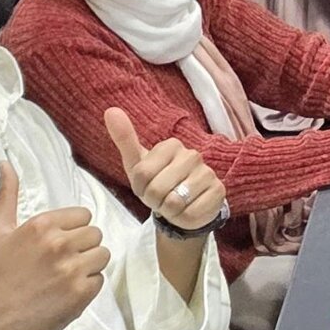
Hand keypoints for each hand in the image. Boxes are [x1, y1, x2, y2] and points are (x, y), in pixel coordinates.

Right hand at [0, 163, 107, 329]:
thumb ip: (6, 196)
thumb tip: (6, 163)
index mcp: (43, 225)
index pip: (83, 216)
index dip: (73, 230)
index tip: (56, 244)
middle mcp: (60, 244)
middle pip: (96, 235)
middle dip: (82, 247)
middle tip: (60, 263)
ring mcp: (72, 270)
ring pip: (102, 256)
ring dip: (88, 266)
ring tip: (64, 277)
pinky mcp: (80, 294)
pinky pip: (100, 281)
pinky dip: (87, 287)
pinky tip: (65, 293)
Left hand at [105, 108, 224, 231]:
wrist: (183, 206)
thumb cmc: (157, 182)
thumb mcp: (137, 164)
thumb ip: (124, 138)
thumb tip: (111, 110)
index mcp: (171, 145)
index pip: (142, 173)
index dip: (140, 188)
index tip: (146, 187)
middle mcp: (192, 155)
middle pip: (157, 189)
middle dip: (154, 201)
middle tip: (160, 199)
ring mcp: (207, 173)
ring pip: (174, 202)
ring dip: (168, 211)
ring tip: (172, 205)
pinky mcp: (218, 191)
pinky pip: (190, 213)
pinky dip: (183, 218)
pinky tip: (186, 211)